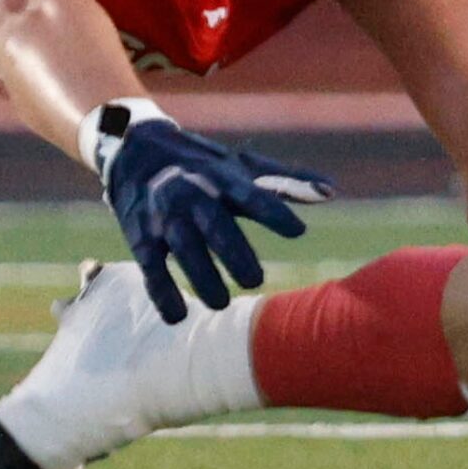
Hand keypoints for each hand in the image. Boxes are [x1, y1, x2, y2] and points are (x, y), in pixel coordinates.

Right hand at [102, 115, 334, 321]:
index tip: (298, 232)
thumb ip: (286, 182)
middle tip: (255, 281)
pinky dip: (162, 292)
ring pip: (183, 248)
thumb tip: (331, 192)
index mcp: (222, 177)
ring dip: (201, 277)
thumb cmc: (204, 166)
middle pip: (215, 225)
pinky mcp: (141, 236)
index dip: (273, 212)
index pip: (250, 194)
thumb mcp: (241, 167)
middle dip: (234, 253)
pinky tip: (178, 317)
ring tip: (222, 304)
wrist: (136, 151)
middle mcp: (192, 194)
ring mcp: (164, 216)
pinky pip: (151, 266)